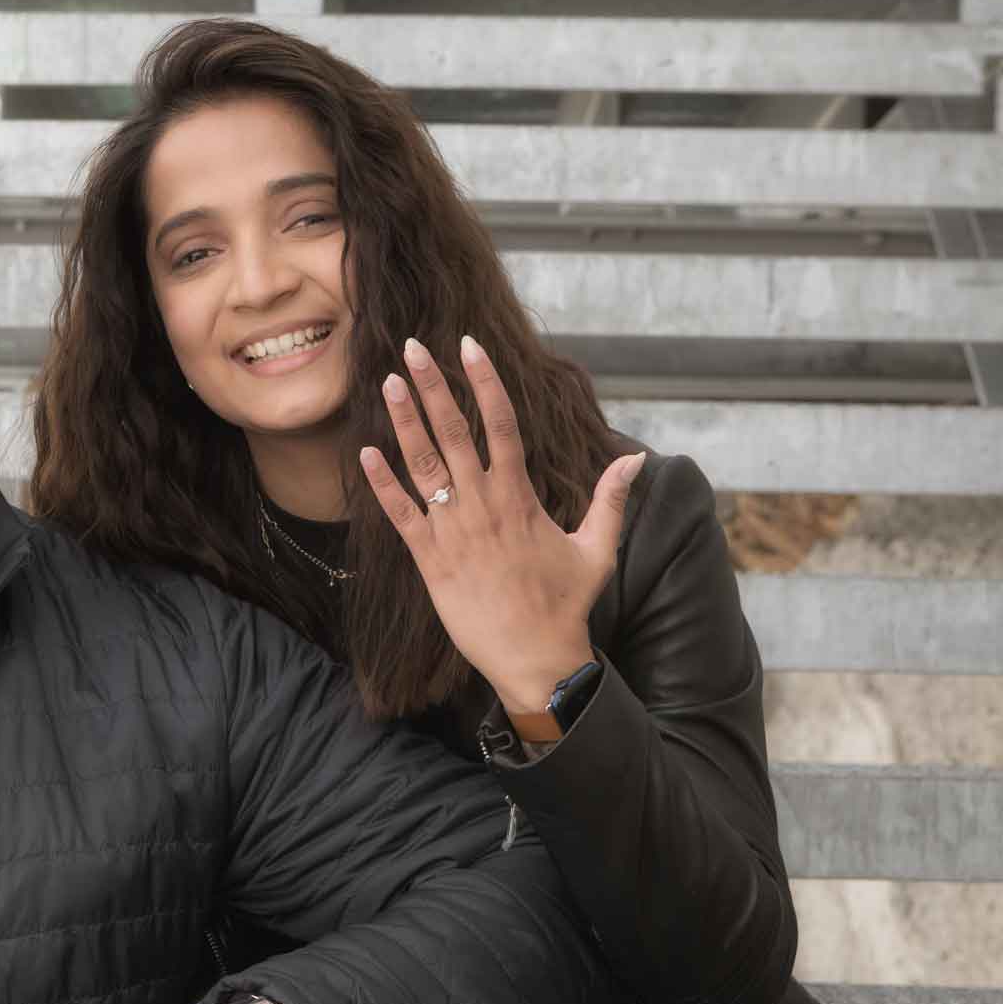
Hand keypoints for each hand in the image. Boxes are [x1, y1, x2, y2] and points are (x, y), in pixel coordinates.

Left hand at [359, 337, 643, 718]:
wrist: (535, 657)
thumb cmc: (565, 604)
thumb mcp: (597, 548)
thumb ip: (612, 499)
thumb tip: (638, 457)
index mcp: (520, 496)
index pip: (503, 423)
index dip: (484, 381)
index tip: (469, 345)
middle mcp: (483, 504)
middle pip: (454, 432)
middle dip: (432, 386)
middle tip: (413, 346)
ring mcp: (453, 530)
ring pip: (424, 464)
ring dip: (404, 421)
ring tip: (388, 382)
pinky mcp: (430, 560)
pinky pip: (400, 514)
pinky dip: (382, 484)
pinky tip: (365, 452)